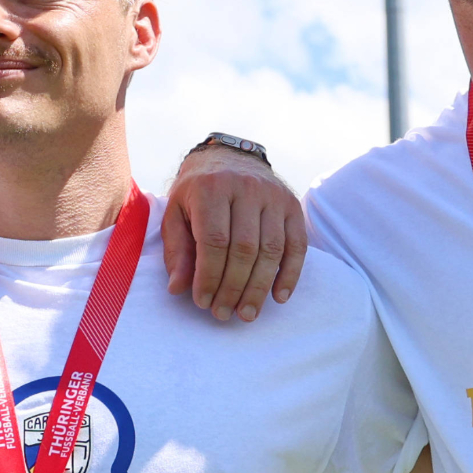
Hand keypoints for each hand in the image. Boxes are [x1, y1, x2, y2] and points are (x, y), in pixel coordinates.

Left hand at [164, 143, 304, 321]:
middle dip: (233, 288)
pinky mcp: (292, 205)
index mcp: (211, 188)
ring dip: (259, 288)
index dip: (209, 276)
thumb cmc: (197, 193)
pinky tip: (278, 297)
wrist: (229, 158)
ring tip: (247, 314)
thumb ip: (177, 250)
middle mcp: (245, 188)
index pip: (214, 241)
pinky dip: (290, 274)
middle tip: (223, 314)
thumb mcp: (176, 213)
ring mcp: (273, 196)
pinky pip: (297, 245)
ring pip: (271, 250)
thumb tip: (178, 289)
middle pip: (244, 249)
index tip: (203, 302)